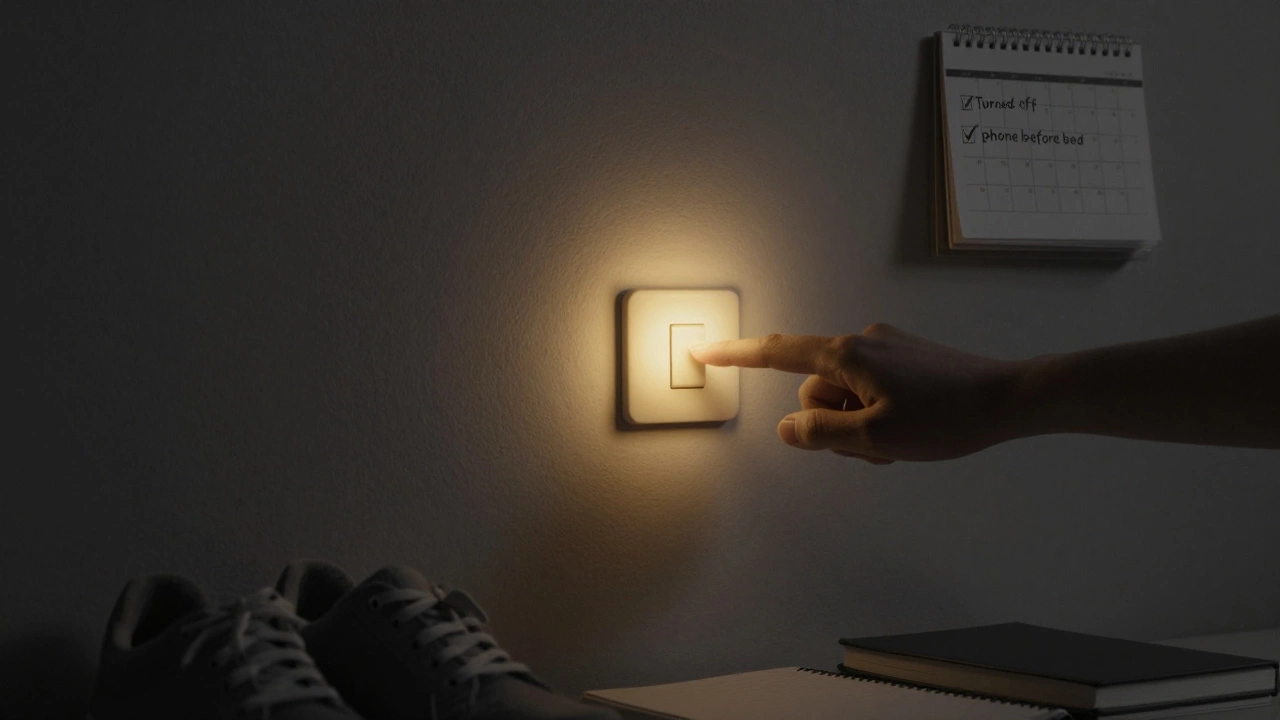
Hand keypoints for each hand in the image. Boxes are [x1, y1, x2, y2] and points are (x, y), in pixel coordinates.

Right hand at [690, 324, 1019, 462]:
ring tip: (898, 442)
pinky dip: (877, 416)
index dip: (734, 356)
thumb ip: (820, 435)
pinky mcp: (905, 359)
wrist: (1011, 398)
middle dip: (832, 424)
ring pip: (844, 395)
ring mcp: (885, 348)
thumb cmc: (947, 418)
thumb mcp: (875, 440)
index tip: (702, 352)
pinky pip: (870, 390)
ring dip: (859, 425)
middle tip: (874, 446)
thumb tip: (786, 428)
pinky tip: (911, 431)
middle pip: (814, 389)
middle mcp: (861, 343)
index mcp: (846, 356)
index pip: (775, 354)